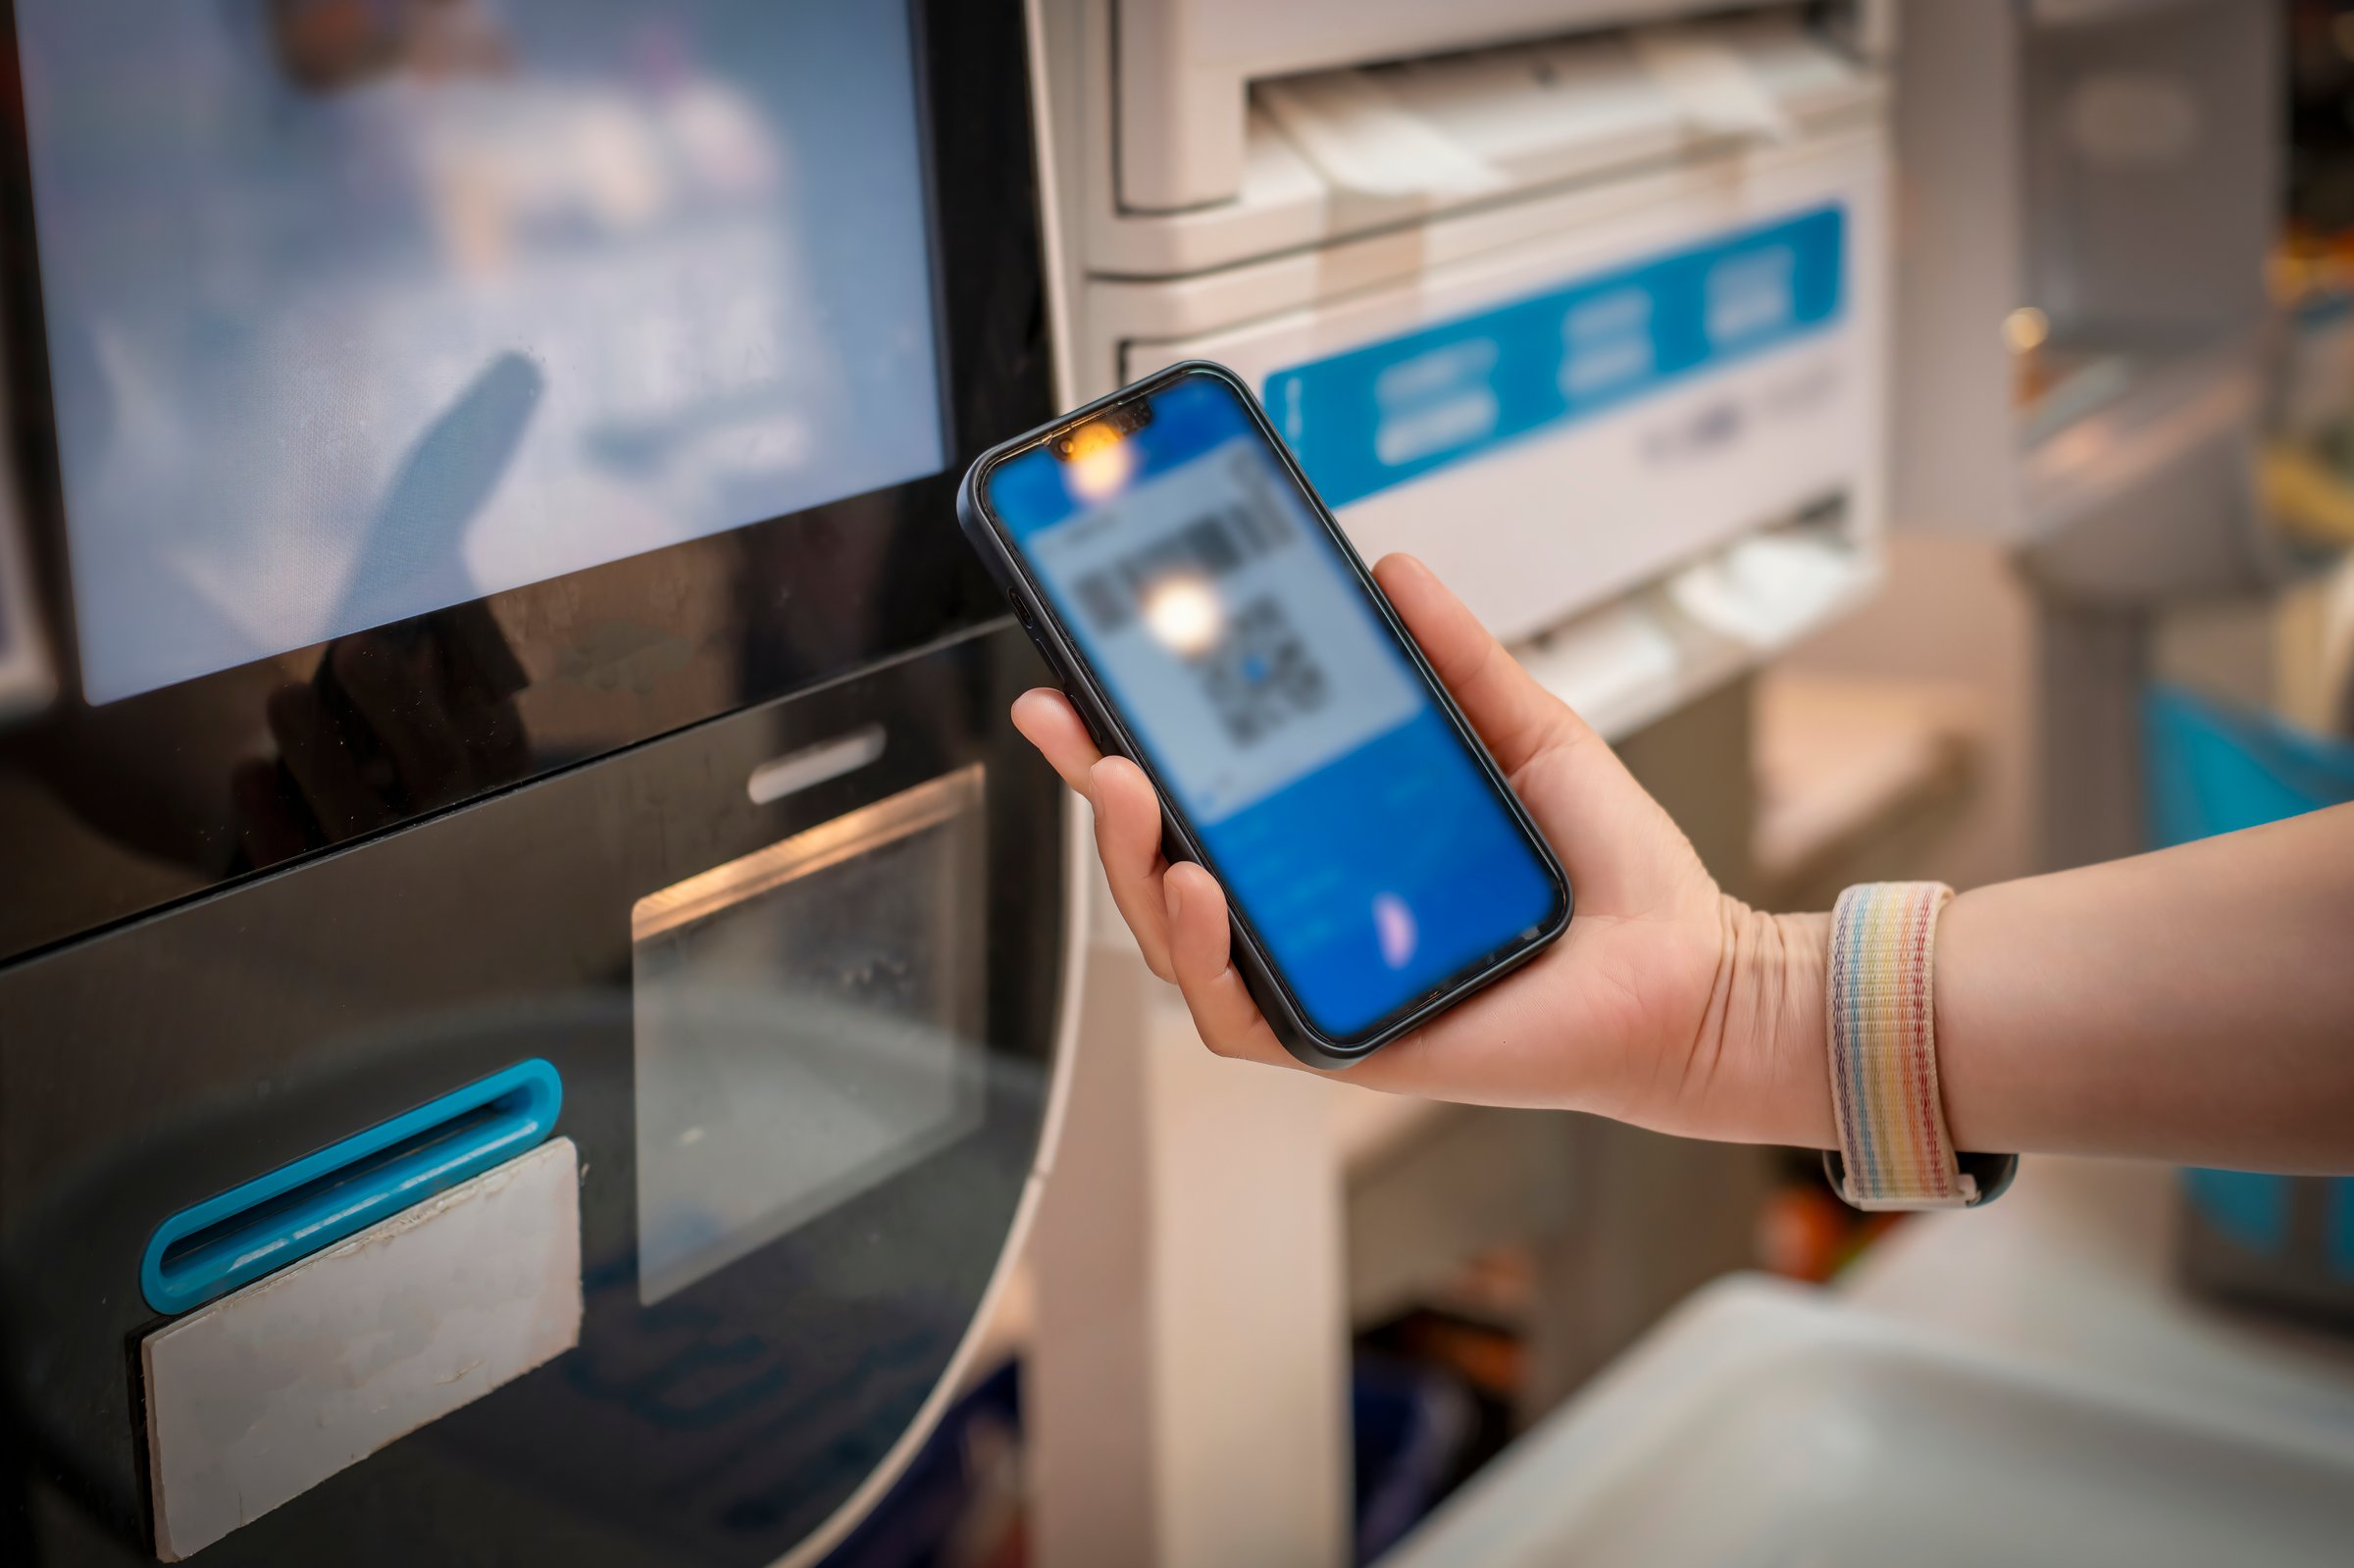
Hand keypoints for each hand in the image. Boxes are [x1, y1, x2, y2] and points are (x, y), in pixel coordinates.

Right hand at [1013, 553, 1835, 1147]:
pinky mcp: (1342, 1042)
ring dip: (1131, 864)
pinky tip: (1198, 888)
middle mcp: (1307, 914)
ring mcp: (1316, 980)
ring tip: (1127, 793)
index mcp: (1331, 844)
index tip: (1081, 677)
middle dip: (1099, 793)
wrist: (1685, 971)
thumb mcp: (1523, 731)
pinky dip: (1203, 956)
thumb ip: (1455, 656)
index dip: (1128, 739)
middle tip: (1078, 724)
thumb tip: (1390, 569)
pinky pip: (1238, 1016)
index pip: (1204, 791)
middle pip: (1161, 862)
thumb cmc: (1608, 876)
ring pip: (1176, 941)